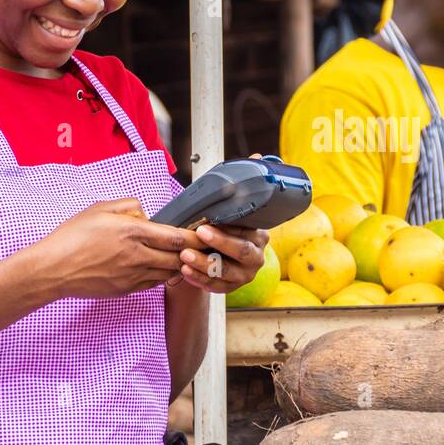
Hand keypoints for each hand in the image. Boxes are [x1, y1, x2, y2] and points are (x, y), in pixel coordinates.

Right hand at [25, 198, 206, 299]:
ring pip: (169, 273)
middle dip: (191, 252)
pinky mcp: (126, 289)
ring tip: (180, 256)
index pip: (176, 237)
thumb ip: (129, 207)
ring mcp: (133, 276)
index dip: (193, 236)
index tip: (203, 232)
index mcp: (132, 232)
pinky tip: (159, 267)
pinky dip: (161, 275)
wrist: (52, 270)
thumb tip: (146, 214)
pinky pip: (154, 283)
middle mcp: (137, 256)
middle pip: (178, 257)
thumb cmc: (72, 237)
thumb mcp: (100, 209)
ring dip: (178, 265)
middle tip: (199, 246)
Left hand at [166, 153, 270, 294]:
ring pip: (226, 272)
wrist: (215, 253)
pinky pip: (215, 286)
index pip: (247, 231)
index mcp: (260, 235)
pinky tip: (185, 271)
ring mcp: (244, 274)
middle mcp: (256, 256)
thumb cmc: (222, 225)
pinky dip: (199, 280)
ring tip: (184, 257)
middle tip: (197, 235)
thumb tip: (257, 156)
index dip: (227, 229)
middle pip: (240, 252)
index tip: (206, 223)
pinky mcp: (230, 288)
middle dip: (218, 243)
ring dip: (204, 264)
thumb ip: (243, 183)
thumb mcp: (231, 206)